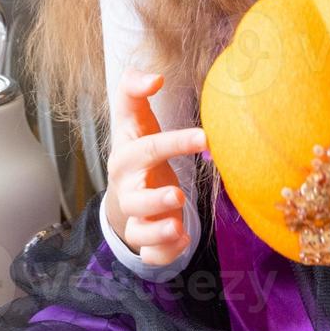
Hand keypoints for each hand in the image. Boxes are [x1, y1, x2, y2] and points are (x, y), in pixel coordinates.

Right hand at [103, 66, 209, 265]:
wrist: (124, 189)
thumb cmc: (136, 147)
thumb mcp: (133, 117)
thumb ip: (135, 89)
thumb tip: (155, 77)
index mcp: (127, 157)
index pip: (147, 148)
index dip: (174, 142)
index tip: (205, 137)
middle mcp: (128, 190)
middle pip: (134, 199)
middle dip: (154, 200)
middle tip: (178, 196)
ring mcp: (135, 217)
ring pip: (139, 232)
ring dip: (158, 232)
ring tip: (179, 225)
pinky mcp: (146, 240)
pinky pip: (151, 254)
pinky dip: (164, 253)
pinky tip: (183, 242)